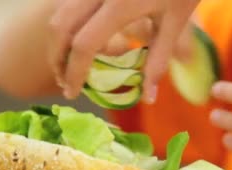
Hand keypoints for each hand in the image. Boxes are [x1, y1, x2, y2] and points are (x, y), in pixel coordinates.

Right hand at [49, 0, 197, 102]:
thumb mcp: (176, 20)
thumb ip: (158, 60)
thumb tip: (148, 98)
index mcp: (120, 4)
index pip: (83, 45)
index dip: (74, 72)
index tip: (72, 92)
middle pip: (59, 28)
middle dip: (56, 58)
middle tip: (64, 80)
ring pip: (58, 12)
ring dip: (57, 41)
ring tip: (68, 64)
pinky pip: (69, 2)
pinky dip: (67, 25)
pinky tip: (79, 39)